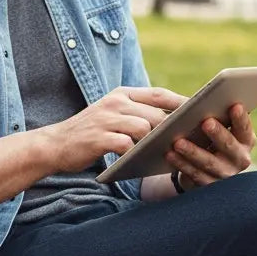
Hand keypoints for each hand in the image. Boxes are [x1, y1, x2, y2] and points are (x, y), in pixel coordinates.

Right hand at [40, 86, 184, 173]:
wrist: (53, 145)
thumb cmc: (88, 134)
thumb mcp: (111, 115)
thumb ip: (136, 113)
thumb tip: (172, 122)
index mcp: (120, 94)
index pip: (159, 94)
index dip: (183, 102)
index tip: (203, 112)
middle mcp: (114, 102)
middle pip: (156, 113)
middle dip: (174, 128)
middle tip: (190, 141)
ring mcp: (105, 119)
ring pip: (144, 128)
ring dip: (156, 142)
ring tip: (167, 154)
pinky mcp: (98, 138)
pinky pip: (127, 145)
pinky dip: (137, 154)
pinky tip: (143, 161)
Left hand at [166, 103, 255, 189]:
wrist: (201, 168)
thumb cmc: (208, 139)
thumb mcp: (215, 129)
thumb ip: (216, 119)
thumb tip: (204, 102)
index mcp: (245, 140)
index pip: (244, 128)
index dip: (241, 118)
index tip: (234, 105)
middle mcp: (240, 158)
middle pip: (229, 146)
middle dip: (218, 134)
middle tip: (206, 122)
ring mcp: (226, 174)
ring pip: (209, 162)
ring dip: (193, 152)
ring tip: (178, 142)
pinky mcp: (208, 185)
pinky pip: (194, 174)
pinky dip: (181, 164)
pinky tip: (169, 154)